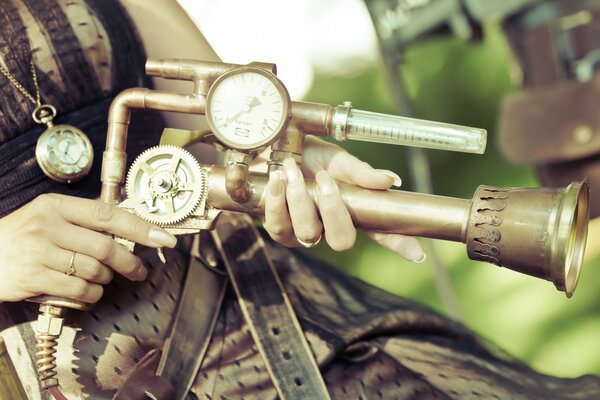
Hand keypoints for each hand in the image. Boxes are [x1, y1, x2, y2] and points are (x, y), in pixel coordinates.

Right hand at [0, 194, 176, 302]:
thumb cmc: (22, 237)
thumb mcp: (48, 217)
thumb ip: (85, 221)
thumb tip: (131, 230)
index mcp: (56, 206)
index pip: (109, 214)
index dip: (141, 227)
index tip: (164, 238)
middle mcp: (48, 226)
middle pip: (105, 247)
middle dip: (130, 262)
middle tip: (139, 270)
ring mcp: (39, 252)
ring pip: (94, 271)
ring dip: (107, 279)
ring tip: (103, 278)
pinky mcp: (33, 277)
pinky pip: (79, 290)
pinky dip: (92, 294)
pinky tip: (88, 291)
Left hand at [263, 136, 425, 261]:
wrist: (269, 148)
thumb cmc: (305, 155)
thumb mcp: (334, 159)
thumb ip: (359, 172)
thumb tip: (390, 181)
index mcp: (352, 210)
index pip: (381, 232)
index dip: (399, 244)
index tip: (417, 253)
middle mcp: (330, 227)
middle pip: (342, 241)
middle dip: (334, 211)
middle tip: (324, 180)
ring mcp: (304, 232)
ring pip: (308, 233)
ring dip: (299, 200)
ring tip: (292, 171)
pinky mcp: (278, 230)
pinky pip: (278, 226)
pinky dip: (276, 201)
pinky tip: (276, 180)